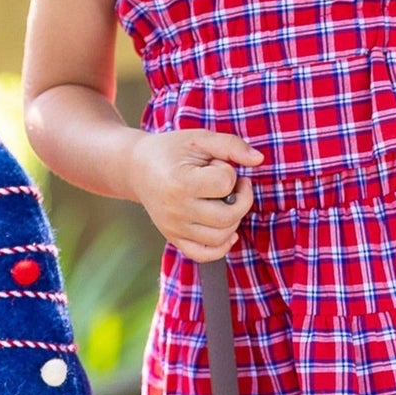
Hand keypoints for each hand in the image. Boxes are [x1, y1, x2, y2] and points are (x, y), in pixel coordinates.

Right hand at [129, 127, 262, 262]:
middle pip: (227, 216)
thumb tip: (259, 160)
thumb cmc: (171, 150)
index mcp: (180, 182)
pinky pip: (203, 255)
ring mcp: (174, 227)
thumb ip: (231, 145)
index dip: (229, 172)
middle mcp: (175, 210)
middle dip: (242, 199)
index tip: (217, 165)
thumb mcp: (199, 139)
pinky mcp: (174, 238)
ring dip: (234, 219)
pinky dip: (221, 247)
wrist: (136, 167)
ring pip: (220, 237)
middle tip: (235, 185)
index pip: (224, 184)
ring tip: (226, 202)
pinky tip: (227, 229)